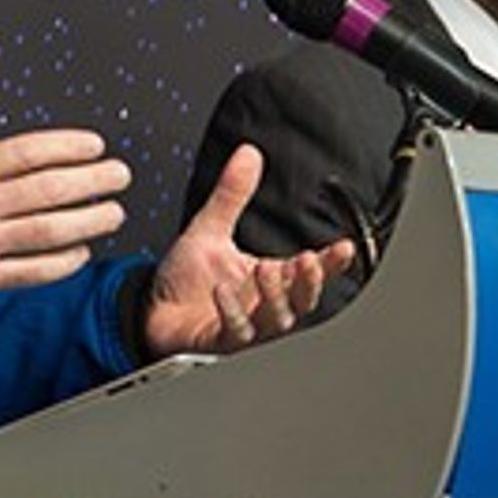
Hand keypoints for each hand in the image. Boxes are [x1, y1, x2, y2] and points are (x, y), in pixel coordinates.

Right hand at [0, 92, 131, 304]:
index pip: (26, 152)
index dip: (67, 146)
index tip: (95, 145)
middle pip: (47, 189)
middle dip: (92, 180)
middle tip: (120, 175)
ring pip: (47, 230)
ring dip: (88, 221)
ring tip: (114, 212)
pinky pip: (31, 271)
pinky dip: (61, 262)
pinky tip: (81, 253)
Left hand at [140, 141, 359, 356]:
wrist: (154, 311)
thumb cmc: (187, 280)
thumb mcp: (210, 229)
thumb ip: (232, 195)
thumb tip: (248, 155)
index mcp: (270, 280)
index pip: (311, 272)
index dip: (331, 263)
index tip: (343, 248)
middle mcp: (264, 305)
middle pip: (303, 301)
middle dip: (310, 283)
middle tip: (307, 261)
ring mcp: (247, 326)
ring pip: (277, 319)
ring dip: (275, 297)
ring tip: (267, 270)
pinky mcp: (221, 341)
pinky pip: (236, 332)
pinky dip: (232, 312)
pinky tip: (224, 291)